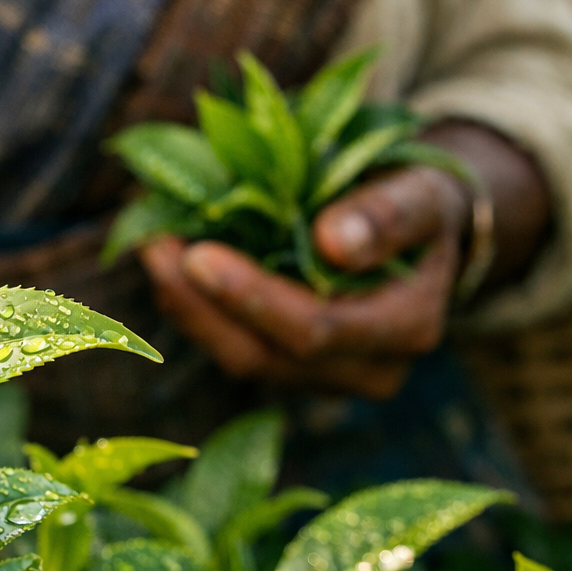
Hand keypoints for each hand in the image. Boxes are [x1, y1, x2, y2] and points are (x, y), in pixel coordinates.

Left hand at [141, 164, 468, 397]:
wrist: (416, 231)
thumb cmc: (417, 204)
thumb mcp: (418, 193)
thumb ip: (388, 215)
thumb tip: (334, 242)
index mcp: (407, 329)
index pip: (317, 331)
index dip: (251, 298)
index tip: (198, 253)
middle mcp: (367, 370)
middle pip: (265, 355)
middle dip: (201, 303)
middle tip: (154, 245)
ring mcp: (322, 377)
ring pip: (239, 356)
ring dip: (186, 305)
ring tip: (153, 247)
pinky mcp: (287, 365)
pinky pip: (231, 345)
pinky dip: (193, 307)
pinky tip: (167, 263)